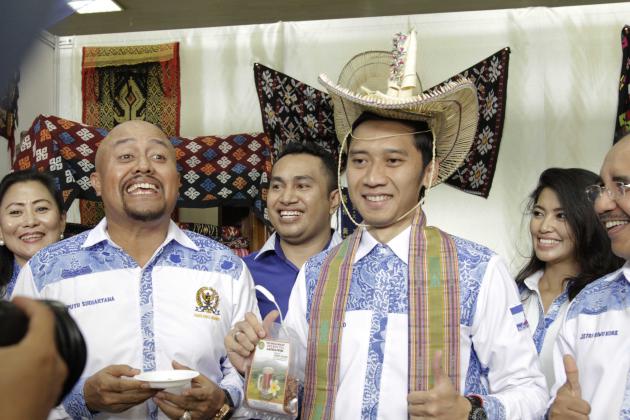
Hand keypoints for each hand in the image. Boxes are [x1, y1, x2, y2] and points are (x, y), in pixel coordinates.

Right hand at [0, 297, 67, 419]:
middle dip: (29, 326)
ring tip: (13, 347)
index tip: (17, 300)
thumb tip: (4, 343)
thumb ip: (0, 341)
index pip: (43, 314)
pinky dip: (32, 364)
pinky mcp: (52, 395)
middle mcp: (56, 363)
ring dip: (30, 347)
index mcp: (42, 350)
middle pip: (46, 334)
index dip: (29, 303)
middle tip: (15, 321)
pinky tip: (16, 369)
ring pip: (46, 354)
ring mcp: (56, 381)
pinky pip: (45, 371)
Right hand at [84, 364, 156, 412]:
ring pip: (132, 402)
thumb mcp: (109, 369)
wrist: (87, 395)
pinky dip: (140, 400)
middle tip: (158, 386)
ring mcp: (113, 405)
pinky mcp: (116, 410)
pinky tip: (147, 395)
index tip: (148, 383)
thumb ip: (123, 369)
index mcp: (106, 385)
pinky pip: (131, 405)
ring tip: (156, 390)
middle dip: (146, 391)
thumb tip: (137, 372)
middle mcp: (109, 397)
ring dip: (146, 396)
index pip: (123, 386)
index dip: (137, 385)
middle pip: (130, 395)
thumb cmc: (99, 380)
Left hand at [153, 360, 224, 418]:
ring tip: (156, 399)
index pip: (199, 394)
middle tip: (158, 392)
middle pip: (185, 403)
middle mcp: (202, 406)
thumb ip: (188, 371)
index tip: (184, 392)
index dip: (192, 393)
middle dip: (171, 398)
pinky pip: (178, 418)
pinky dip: (168, 413)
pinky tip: (162, 406)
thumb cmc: (210, 389)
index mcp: (207, 393)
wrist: (219, 406)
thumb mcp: (203, 379)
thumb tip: (174, 362)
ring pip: (180, 413)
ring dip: (166, 407)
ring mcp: (196, 415)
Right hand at [224, 310, 278, 372]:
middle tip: (257, 344)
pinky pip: (236, 345)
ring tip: (251, 350)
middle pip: (245, 325)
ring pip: (240, 336)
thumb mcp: (265, 337)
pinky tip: (245, 353)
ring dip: (249, 345)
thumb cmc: (259, 349)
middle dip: (253, 337)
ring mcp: (232, 333)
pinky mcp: (228, 342)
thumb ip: (268, 324)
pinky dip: (243, 351)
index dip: (256, 325)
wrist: (253, 364)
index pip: (249, 316)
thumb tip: (275, 311)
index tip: (262, 335)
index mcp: (249, 323)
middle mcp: (240, 326)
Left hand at [407, 350, 470, 419]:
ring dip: (415, 413)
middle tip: (418, 403)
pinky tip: (422, 416)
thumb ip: (437, 367)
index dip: (412, 396)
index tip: (416, 396)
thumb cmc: (451, 395)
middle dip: (413, 405)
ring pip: (413, 417)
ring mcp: (431, 419)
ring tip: (420, 410)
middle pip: (411, 407)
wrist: (462, 412)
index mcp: (432, 396)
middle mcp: (431, 409)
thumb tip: (437, 351)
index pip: (411, 397)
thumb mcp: (444, 380)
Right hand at [549, 355, 589, 418]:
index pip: (570, 377)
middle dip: (583, 412)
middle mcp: (560, 399)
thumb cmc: (564, 408)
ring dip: (581, 419)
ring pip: (585, 417)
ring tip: (572, 417)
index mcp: (564, 391)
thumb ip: (572, 380)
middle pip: (587, 406)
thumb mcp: (569, 394)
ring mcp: (560, 410)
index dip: (570, 367)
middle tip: (575, 411)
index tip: (568, 356)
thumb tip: (570, 359)